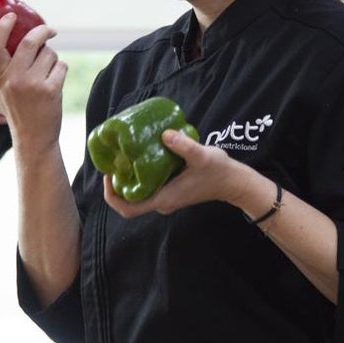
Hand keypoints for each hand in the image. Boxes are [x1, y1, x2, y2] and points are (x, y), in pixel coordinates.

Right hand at [0, 12, 66, 151]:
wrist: (33, 139)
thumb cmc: (16, 113)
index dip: (2, 28)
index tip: (11, 17)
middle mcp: (13, 79)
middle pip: (29, 42)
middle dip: (42, 32)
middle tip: (49, 31)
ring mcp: (32, 84)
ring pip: (49, 54)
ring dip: (52, 58)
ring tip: (46, 73)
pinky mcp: (50, 90)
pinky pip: (61, 67)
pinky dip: (61, 71)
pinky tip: (54, 84)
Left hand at [102, 129, 238, 217]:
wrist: (234, 183)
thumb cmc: (219, 172)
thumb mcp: (202, 156)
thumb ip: (184, 146)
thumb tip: (165, 134)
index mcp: (163, 199)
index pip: (128, 208)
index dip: (112, 195)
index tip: (109, 176)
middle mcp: (161, 202)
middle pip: (128, 201)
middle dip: (115, 185)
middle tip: (112, 162)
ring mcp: (166, 198)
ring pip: (137, 195)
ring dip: (126, 180)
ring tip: (122, 157)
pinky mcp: (170, 192)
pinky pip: (147, 188)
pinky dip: (138, 178)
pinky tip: (139, 158)